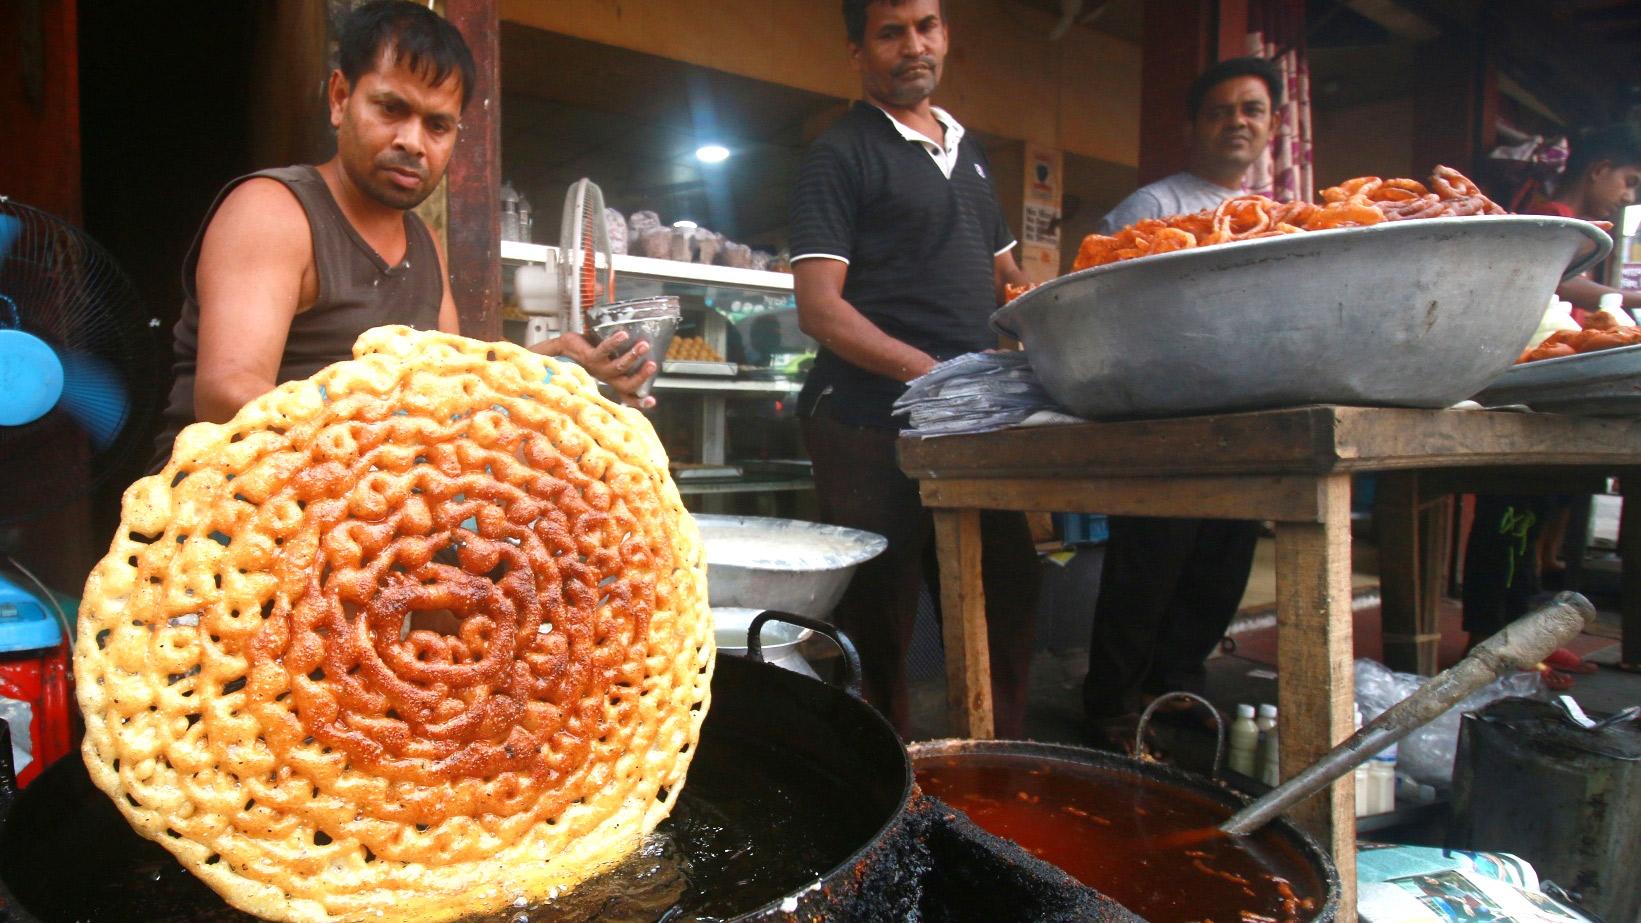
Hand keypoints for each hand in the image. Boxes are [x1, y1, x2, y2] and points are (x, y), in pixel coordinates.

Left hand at [531, 331, 658, 408]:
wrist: (565, 348)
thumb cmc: (591, 352)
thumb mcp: (609, 359)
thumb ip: (623, 356)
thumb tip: (647, 343)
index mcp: (613, 380)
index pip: (628, 395)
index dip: (640, 402)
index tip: (652, 401)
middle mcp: (606, 378)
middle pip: (626, 385)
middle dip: (641, 377)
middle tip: (653, 365)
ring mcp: (598, 369)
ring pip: (618, 367)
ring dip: (632, 356)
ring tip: (644, 345)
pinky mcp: (589, 357)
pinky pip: (604, 350)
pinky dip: (614, 342)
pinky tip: (623, 334)